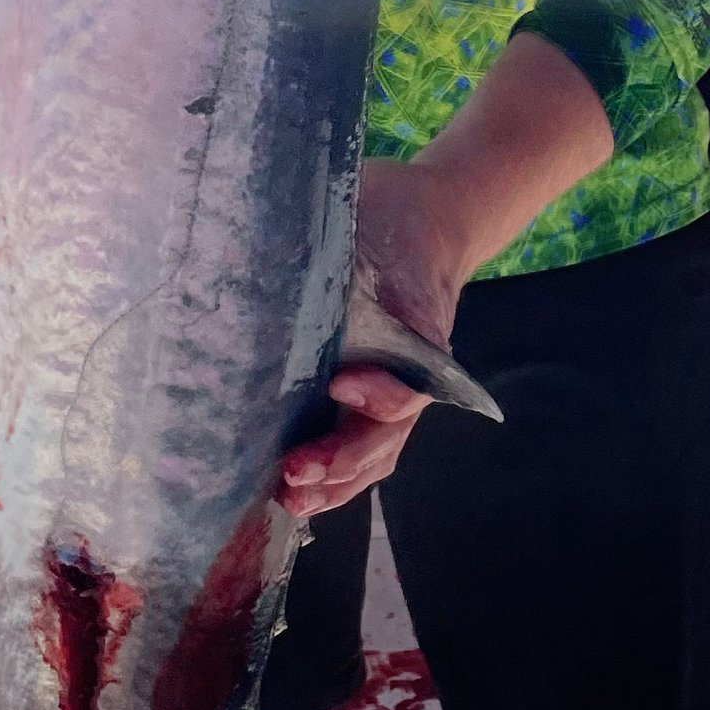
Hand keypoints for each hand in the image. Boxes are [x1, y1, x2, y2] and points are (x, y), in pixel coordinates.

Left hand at [274, 38, 614, 516]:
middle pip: (386, 435)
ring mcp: (390, 388)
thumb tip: (280, 243)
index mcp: (418, 333)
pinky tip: (293, 492)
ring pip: (373, 454)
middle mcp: (409, 372)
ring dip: (335, 482)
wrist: (430, 215)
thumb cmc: (399, 213)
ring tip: (291, 497)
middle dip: (342, 460)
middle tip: (296, 468)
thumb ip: (345, 236)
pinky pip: (356, 445)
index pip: (408, 380)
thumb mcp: (377, 211)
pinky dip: (331, 477)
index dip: (379, 392)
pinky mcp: (361, 392)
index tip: (341, 382)